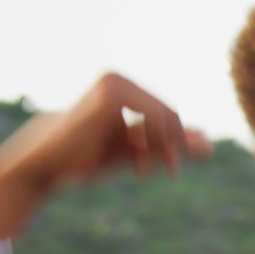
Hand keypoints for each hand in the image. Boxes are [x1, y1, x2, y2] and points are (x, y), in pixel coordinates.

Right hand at [0, 73, 211, 240]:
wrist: (43, 165)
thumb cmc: (83, 158)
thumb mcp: (133, 152)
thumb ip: (169, 145)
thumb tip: (211, 144)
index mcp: (122, 88)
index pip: (168, 112)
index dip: (176, 142)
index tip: (172, 170)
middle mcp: (118, 79)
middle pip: (170, 113)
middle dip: (174, 146)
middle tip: (172, 174)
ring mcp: (113, 83)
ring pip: (165, 116)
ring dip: (165, 148)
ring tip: (149, 173)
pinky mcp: (111, 94)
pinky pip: (153, 116)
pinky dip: (154, 144)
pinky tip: (140, 167)